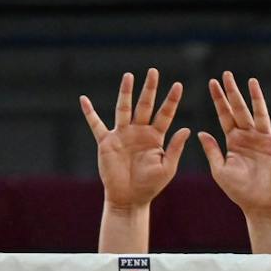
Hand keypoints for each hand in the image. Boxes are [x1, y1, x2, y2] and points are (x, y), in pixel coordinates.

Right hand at [82, 69, 189, 211]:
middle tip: (154, 71)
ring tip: (129, 76)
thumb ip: (175, 147)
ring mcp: (122, 135)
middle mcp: (139, 131)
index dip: (171, 100)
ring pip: (124, 108)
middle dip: (149, 88)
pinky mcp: (106, 142)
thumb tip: (187, 128)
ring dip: (126, 92)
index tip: (178, 85)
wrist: (129, 199)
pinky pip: (96, 125)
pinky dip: (90, 113)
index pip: (165, 114)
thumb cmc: (150, 186)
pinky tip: (83, 100)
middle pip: (145, 105)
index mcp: (155, 137)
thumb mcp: (167, 167)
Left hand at [199, 72, 270, 219]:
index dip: (219, 99)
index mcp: (233, 141)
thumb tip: (200, 132)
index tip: (212, 82)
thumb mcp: (219, 170)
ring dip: (256, 98)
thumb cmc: (238, 190)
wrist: (258, 204)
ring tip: (252, 81)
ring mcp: (264, 141)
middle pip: (240, 110)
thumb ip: (212, 151)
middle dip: (233, 92)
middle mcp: (248, 136)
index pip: (224, 115)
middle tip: (227, 74)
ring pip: (260, 114)